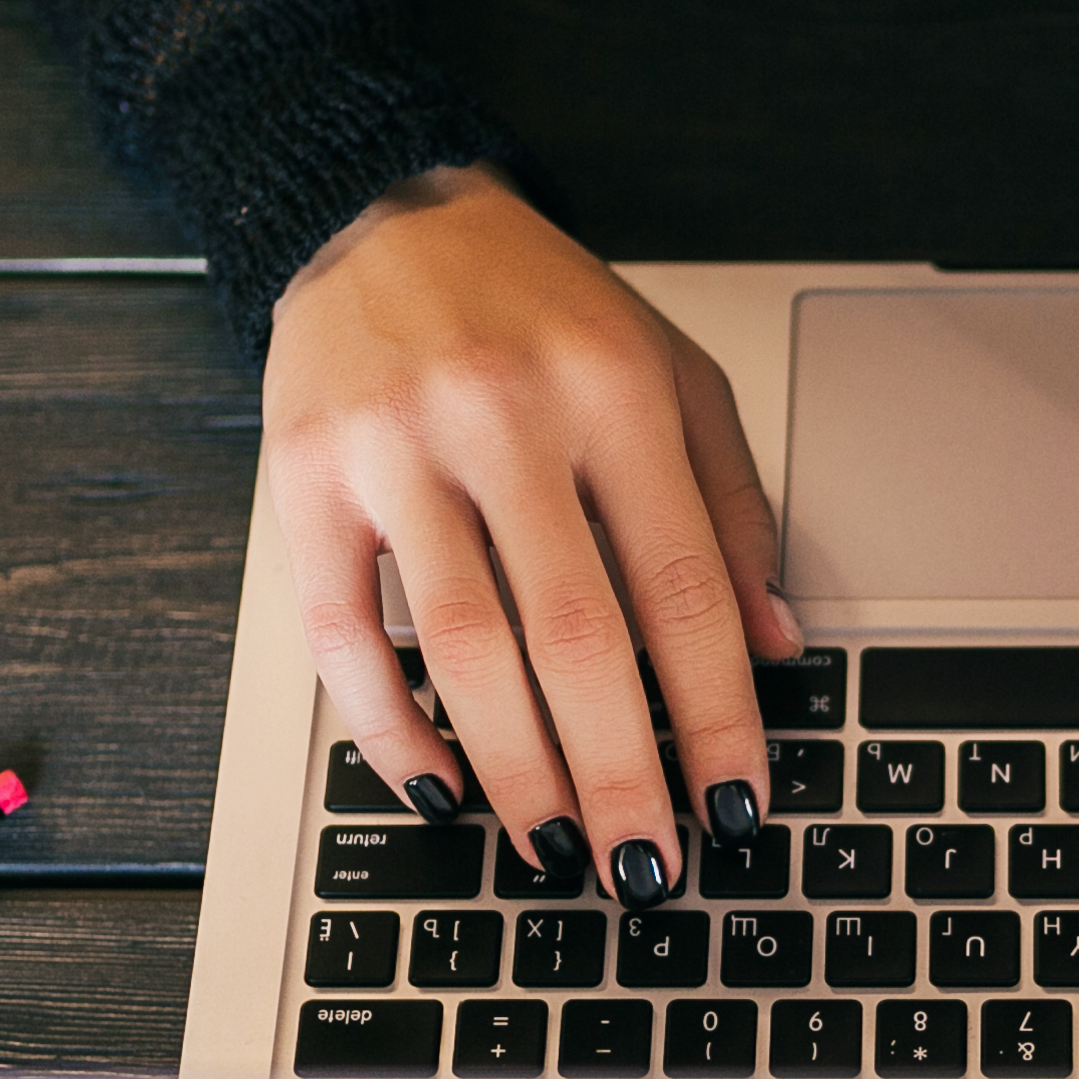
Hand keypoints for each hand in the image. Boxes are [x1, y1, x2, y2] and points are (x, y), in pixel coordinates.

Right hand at [263, 166, 799, 903]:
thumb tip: (772, 646)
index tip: (736, 803)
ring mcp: (396, 449)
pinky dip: (392, 730)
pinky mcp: (306, 481)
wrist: (379, 213)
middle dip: (622, 772)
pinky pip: (344, 638)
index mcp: (614, 391)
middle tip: (646, 865)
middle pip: (577, 637)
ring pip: (463, 649)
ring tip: (557, 846)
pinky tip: (441, 788)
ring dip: (516, 772)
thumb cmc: (539, 311)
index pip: (684, 588)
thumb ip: (731, 506)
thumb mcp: (671, 377)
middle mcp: (504, 415)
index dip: (715, 715)